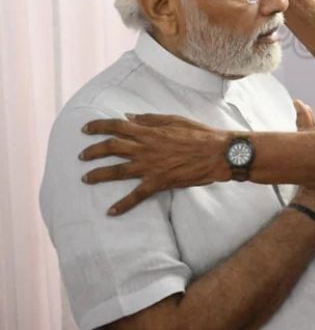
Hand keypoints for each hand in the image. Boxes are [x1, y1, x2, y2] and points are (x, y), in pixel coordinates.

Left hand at [79, 114, 232, 214]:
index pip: (117, 126)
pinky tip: (111, 212)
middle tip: (81, 155)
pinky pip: (137, 195)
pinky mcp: (159, 182)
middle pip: (111, 148)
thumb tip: (129, 118)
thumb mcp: (175, 120)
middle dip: (93, 151)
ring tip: (85, 178)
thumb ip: (150, 119)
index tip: (86, 129)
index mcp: (149, 131)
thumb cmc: (200, 134)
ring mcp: (150, 167)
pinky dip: (123, 204)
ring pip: (117, 171)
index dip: (98, 126)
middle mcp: (145, 149)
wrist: (218, 153)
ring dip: (98, 174)